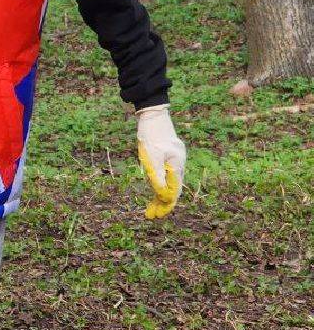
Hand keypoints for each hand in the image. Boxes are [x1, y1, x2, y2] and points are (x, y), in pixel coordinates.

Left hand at [136, 104, 185, 218]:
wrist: (152, 114)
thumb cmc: (151, 134)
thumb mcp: (151, 157)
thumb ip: (157, 177)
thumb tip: (163, 195)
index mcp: (176, 165)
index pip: (173, 191)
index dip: (165, 205)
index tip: (156, 215)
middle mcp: (178, 164)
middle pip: (173, 188)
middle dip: (163, 203)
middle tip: (152, 215)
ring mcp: (174, 159)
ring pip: (170, 182)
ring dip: (161, 195)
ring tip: (152, 207)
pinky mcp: (169, 155)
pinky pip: (166, 174)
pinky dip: (161, 184)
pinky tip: (155, 190)